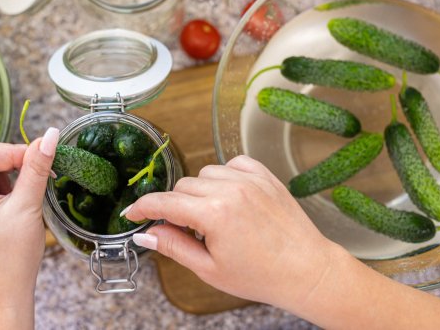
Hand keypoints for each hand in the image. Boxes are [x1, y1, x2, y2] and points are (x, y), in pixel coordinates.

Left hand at [0, 128, 58, 329]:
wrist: (4, 296)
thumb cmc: (12, 259)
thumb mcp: (27, 206)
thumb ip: (36, 168)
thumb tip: (49, 136)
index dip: (11, 151)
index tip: (38, 159)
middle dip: (9, 163)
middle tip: (35, 174)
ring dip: (6, 177)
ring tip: (24, 197)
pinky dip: (1, 190)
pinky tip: (15, 205)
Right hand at [123, 155, 342, 310]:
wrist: (306, 270)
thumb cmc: (260, 276)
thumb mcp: (209, 268)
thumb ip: (173, 246)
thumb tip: (145, 234)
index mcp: (214, 214)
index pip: (165, 203)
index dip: (143, 208)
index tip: (133, 213)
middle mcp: (231, 189)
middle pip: (183, 187)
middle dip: (176, 206)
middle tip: (185, 230)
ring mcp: (251, 179)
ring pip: (206, 173)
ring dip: (200, 191)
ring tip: (213, 217)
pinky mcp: (265, 176)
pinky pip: (233, 163)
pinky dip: (225, 176)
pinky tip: (230, 196)